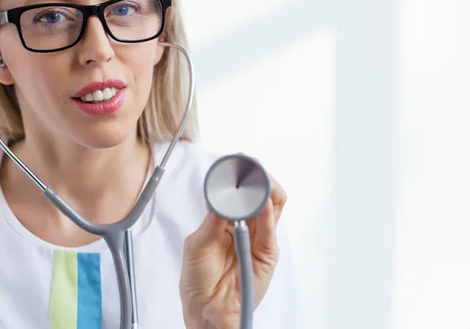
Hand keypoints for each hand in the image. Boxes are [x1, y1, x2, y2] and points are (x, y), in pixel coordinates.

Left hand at [179, 175, 286, 328]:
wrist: (205, 309)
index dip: (239, 175)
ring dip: (266, 190)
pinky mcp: (267, 254)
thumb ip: (212, 222)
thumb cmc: (198, 278)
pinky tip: (264, 202)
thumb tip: (220, 198)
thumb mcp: (197, 244)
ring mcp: (258, 238)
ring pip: (271, 207)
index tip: (236, 161)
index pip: (237, 191)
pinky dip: (269, 214)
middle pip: (258, 194)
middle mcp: (245, 225)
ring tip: (260, 178)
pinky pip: (270, 230)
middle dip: (257, 177)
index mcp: (225, 219)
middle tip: (251, 165)